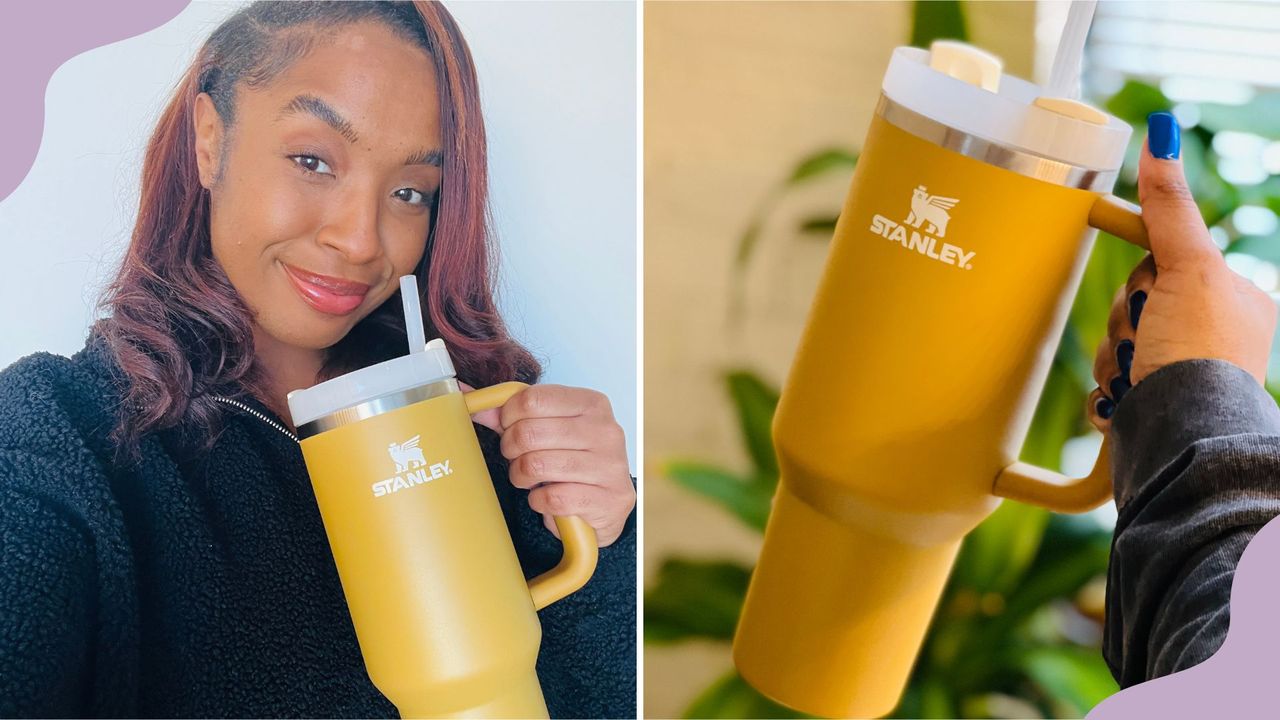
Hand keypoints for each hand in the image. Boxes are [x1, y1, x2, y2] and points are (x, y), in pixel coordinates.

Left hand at [463, 382, 634, 545]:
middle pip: (529, 432)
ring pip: (536, 465)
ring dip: (522, 476)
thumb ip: (512, 414)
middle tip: (517, 457)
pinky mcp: (608, 500)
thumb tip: (470, 400)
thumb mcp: (547, 430)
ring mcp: (610, 466)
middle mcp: (607, 431)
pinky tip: (547, 497)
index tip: (508, 427)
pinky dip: (539, 501)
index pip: (532, 399)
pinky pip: (552, 497)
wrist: (606, 505)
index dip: (508, 416)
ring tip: (531, 478)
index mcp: (592, 404)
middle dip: (510, 448)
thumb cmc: (572, 460)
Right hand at [1089, 112, 1276, 431]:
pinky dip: (1110, 393)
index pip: (1165, 263)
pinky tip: (1127, 400)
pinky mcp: (1149, 409)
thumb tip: (1160, 133)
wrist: (1181, 435)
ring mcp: (1179, 376)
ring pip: (1115, 344)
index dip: (1144, 277)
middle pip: (1133, 303)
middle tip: (1148, 337)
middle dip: (1126, 322)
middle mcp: (1210, 338)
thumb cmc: (1199, 353)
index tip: (1137, 292)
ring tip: (1138, 375)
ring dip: (1114, 358)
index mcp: (1234, 302)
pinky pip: (1107, 384)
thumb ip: (1170, 207)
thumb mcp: (1187, 268)